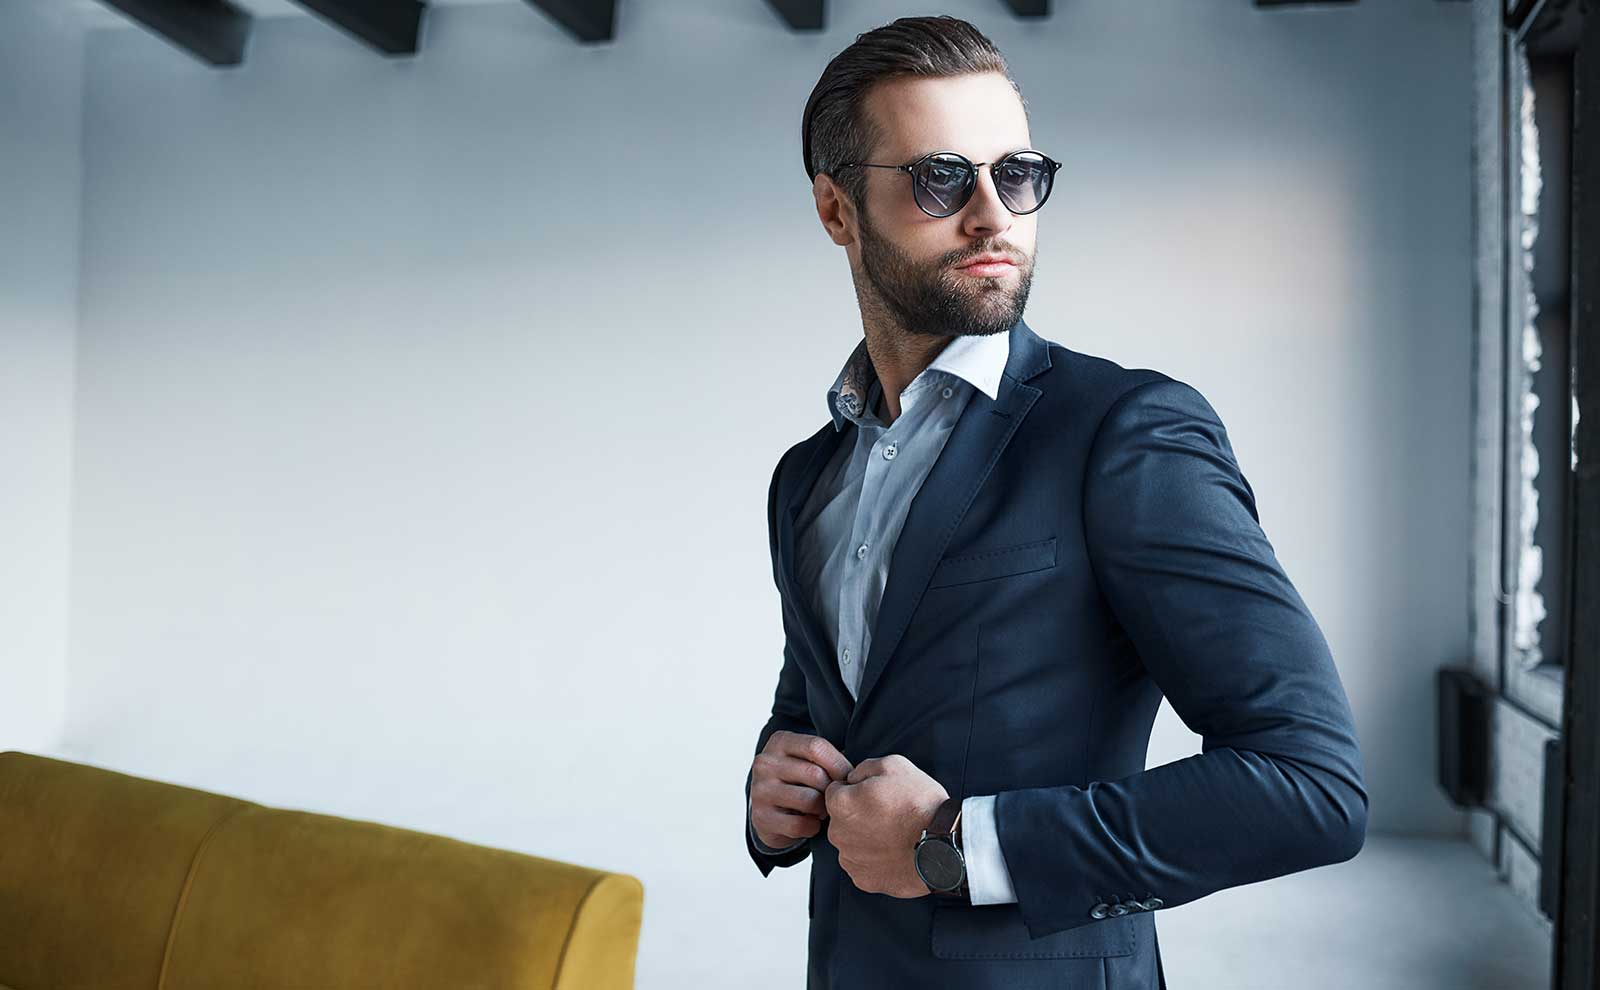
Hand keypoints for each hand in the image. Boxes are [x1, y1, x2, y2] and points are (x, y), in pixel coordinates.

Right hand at [750, 730, 853, 850]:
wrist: (766, 810)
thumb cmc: (796, 781)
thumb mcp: (806, 760)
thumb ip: (826, 757)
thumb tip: (857, 772)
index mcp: (780, 741)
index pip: (816, 747)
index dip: (839, 764)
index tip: (848, 778)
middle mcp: (765, 763)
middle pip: (815, 774)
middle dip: (832, 790)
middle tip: (835, 798)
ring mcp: (760, 790)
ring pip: (809, 801)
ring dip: (823, 809)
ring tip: (823, 810)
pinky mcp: (761, 817)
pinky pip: (799, 824)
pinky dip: (812, 827)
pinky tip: (811, 823)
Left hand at [824, 754, 948, 897]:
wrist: (945, 845)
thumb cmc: (921, 805)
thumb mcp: (893, 765)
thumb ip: (864, 768)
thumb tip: (853, 778)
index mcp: (841, 804)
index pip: (836, 791)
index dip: (857, 789)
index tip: (876, 794)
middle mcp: (838, 834)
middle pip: (842, 819)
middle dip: (859, 814)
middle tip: (889, 813)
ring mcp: (851, 860)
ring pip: (852, 843)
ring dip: (866, 838)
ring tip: (895, 834)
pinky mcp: (864, 880)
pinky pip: (863, 865)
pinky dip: (875, 860)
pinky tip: (894, 852)